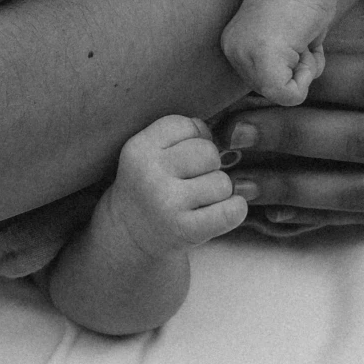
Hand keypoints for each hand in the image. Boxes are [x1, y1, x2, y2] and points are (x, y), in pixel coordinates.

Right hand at [106, 115, 249, 260]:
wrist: (128, 236)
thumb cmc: (149, 187)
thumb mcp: (148, 153)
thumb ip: (180, 135)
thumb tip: (219, 136)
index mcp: (139, 149)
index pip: (187, 126)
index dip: (194, 139)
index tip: (183, 157)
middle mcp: (150, 174)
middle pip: (209, 152)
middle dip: (209, 166)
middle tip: (193, 181)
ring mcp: (167, 203)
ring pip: (222, 182)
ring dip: (218, 192)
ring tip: (199, 201)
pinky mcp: (185, 230)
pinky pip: (231, 211)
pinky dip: (235, 210)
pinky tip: (223, 211)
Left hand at [221, 0, 333, 104]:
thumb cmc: (301, 0)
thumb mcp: (284, 39)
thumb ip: (279, 64)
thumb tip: (287, 91)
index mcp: (235, 47)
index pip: (268, 82)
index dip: (292, 67)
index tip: (294, 37)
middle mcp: (234, 53)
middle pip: (276, 90)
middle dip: (298, 70)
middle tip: (300, 36)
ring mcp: (244, 56)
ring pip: (284, 94)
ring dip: (305, 69)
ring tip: (301, 37)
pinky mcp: (261, 57)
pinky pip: (290, 94)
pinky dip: (308, 75)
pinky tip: (305, 44)